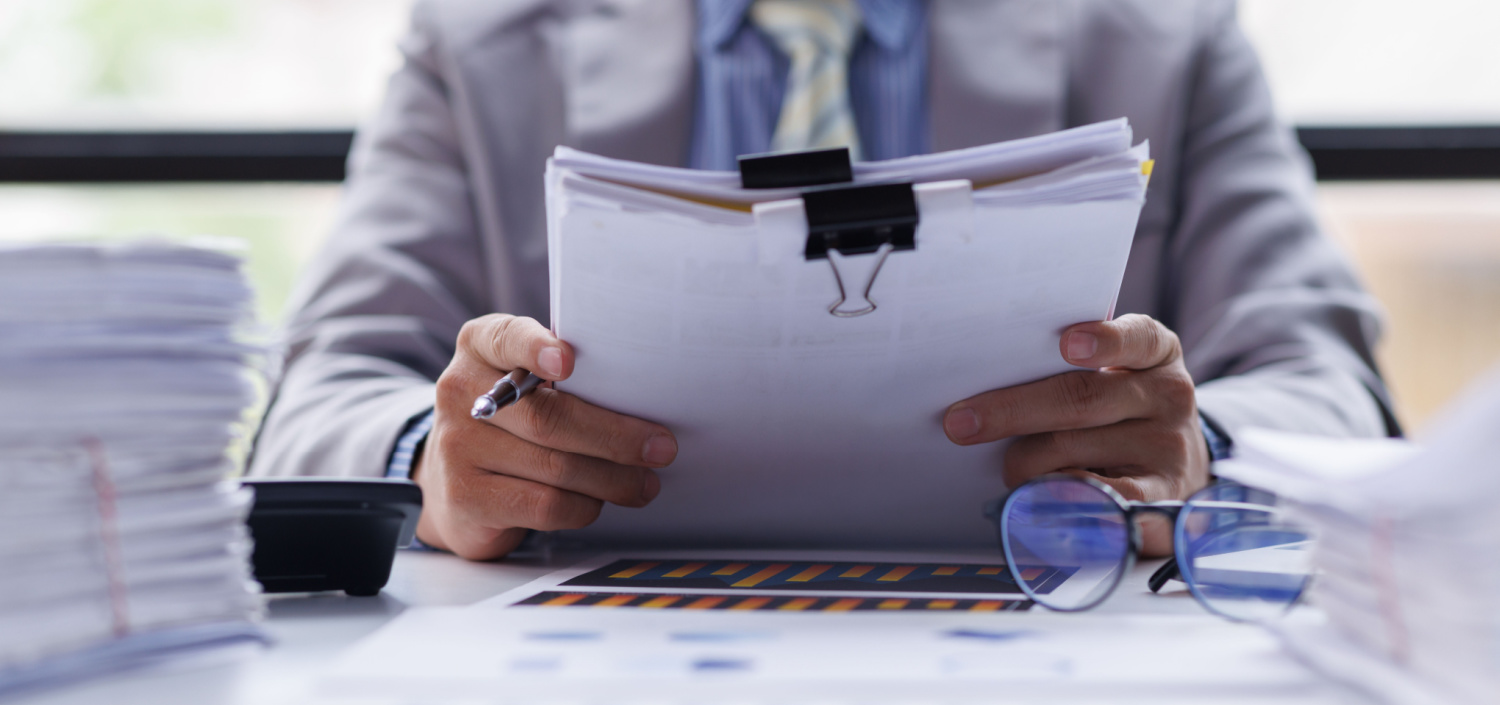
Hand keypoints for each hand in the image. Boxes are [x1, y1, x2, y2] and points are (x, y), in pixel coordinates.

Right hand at [412, 314, 677, 559]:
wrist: (453, 481)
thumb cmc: (513, 422)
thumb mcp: (526, 382)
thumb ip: (567, 377)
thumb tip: (645, 397)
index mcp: (480, 347)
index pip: (506, 338)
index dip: (536, 348)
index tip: (569, 361)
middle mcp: (460, 390)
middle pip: (549, 417)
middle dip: (615, 436)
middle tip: (661, 448)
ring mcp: (457, 446)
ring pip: (556, 467)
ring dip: (612, 479)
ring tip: (643, 483)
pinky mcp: (466, 498)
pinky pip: (545, 504)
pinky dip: (583, 506)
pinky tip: (596, 501)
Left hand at [942, 314, 1209, 555]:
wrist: (1177, 467)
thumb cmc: (1121, 412)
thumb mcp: (1115, 376)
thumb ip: (1070, 370)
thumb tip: (990, 388)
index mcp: (1156, 354)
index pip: (1137, 337)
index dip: (1103, 340)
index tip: (1066, 343)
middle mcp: (1169, 397)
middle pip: (1084, 399)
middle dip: (1013, 409)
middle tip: (961, 423)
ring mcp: (1169, 450)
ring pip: (1074, 452)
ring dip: (1026, 462)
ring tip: (1009, 469)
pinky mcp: (1163, 501)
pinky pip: (1103, 503)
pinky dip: (1060, 500)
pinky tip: (1036, 502)